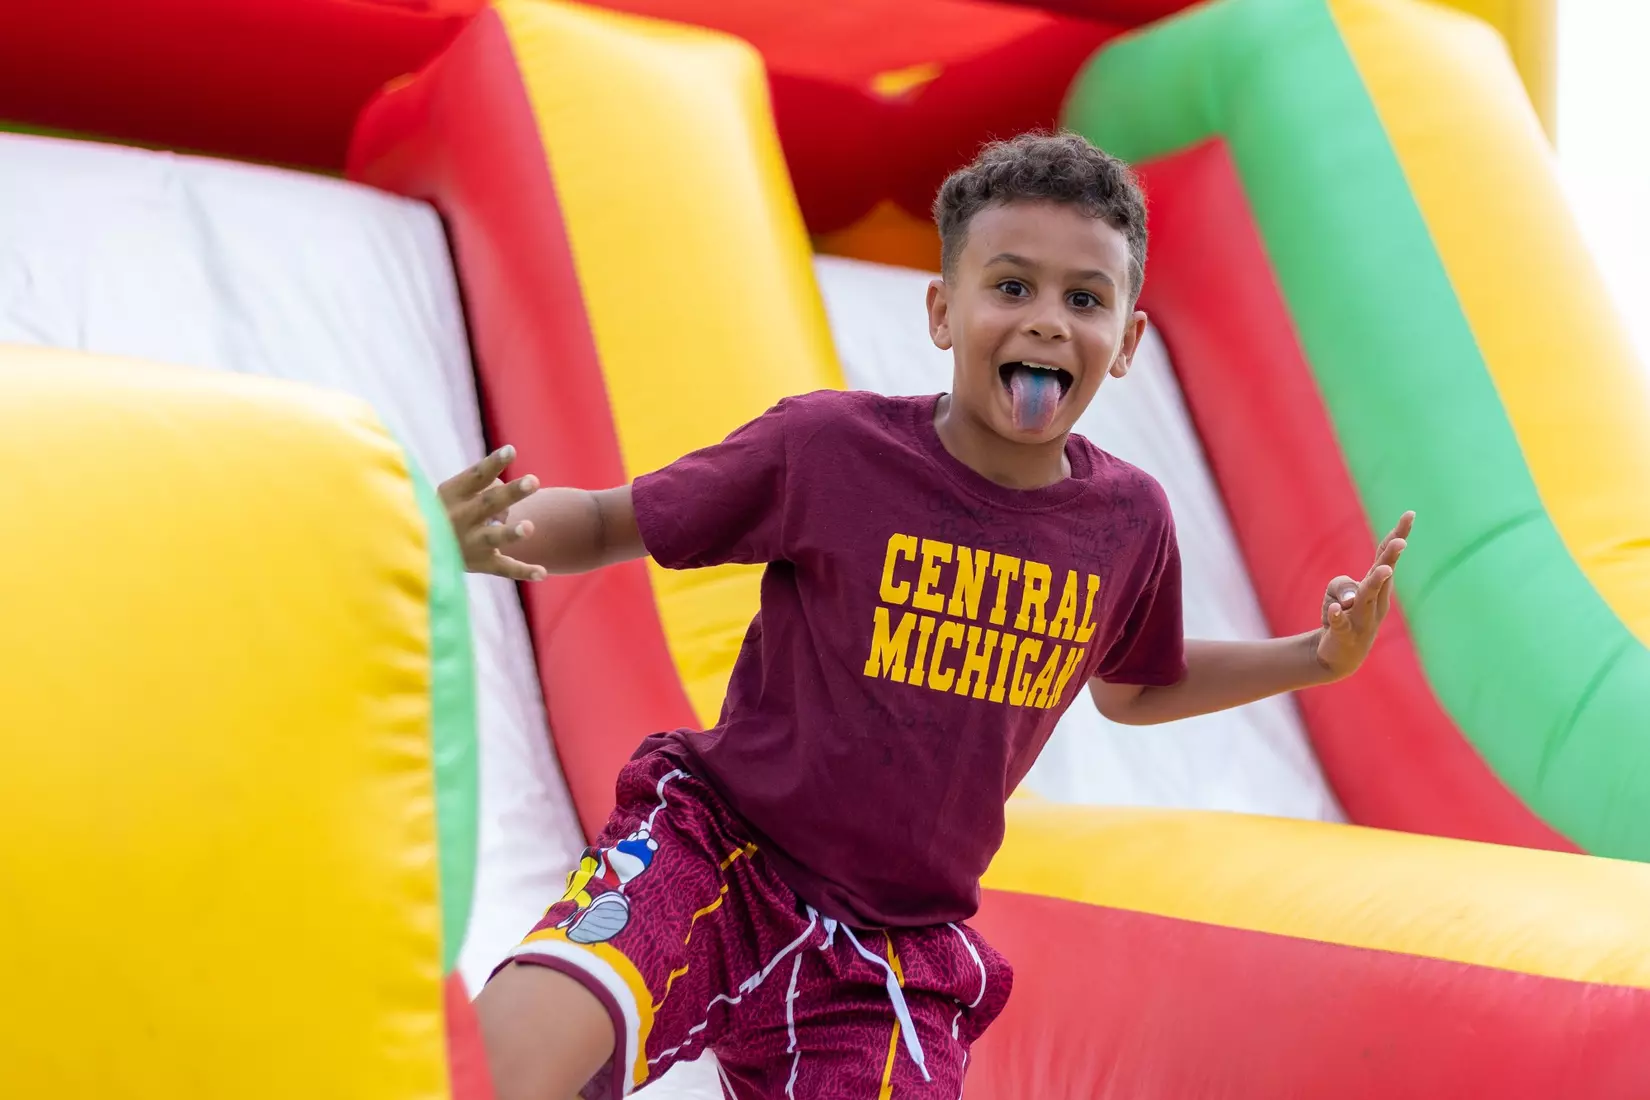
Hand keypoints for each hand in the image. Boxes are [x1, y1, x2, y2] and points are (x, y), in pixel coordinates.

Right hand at [437, 445, 546, 580]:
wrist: (421, 548)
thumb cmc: (446, 509)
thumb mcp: (451, 493)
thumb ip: (480, 485)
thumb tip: (511, 490)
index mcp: (453, 494)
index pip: (476, 476)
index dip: (493, 463)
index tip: (511, 451)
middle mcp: (460, 518)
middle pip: (489, 503)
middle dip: (512, 492)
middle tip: (534, 481)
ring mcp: (470, 542)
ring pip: (493, 537)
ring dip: (511, 533)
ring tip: (529, 527)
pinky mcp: (480, 564)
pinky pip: (503, 568)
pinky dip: (523, 571)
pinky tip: (543, 572)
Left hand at [1314, 511, 1412, 677]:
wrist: (1340, 656)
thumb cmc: (1344, 615)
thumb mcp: (1338, 592)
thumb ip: (1342, 585)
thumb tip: (1352, 596)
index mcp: (1377, 586)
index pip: (1387, 557)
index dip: (1398, 536)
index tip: (1410, 514)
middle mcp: (1375, 601)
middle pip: (1383, 576)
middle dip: (1391, 558)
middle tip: (1400, 542)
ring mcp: (1362, 619)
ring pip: (1368, 599)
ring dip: (1374, 584)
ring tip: (1383, 570)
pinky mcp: (1344, 635)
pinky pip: (1341, 623)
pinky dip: (1338, 615)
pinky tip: (1335, 609)